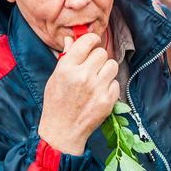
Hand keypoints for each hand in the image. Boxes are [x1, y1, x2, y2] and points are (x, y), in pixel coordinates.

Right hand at [38, 33, 119, 155]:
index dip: (92, 39)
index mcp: (67, 68)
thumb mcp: (55, 78)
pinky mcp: (107, 100)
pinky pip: (116, 82)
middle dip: (98, 58)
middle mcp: (83, 76)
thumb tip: (71, 39)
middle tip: (92, 66)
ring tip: (97, 78)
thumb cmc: (56, 103)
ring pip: (112, 65)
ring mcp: (97, 88)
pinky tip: (99, 92)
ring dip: (106, 70)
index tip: (93, 42)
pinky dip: (109, 86)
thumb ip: (66, 57)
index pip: (87, 42)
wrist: (62, 131)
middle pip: (102, 53)